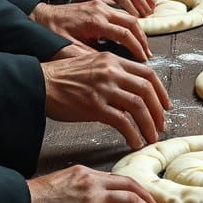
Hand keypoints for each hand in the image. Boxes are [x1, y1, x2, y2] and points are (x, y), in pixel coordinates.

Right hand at [26, 166, 166, 202]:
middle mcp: (92, 182)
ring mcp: (93, 197)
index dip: (137, 191)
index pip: (119, 180)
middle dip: (150, 202)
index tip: (147, 201)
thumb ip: (78, 193)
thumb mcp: (59, 189)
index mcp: (85, 174)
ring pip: (133, 202)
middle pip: (132, 188)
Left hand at [31, 1, 151, 61]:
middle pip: (132, 21)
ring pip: (129, 13)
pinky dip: (132, 18)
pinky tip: (135, 28)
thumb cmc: (52, 33)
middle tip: (148, 52)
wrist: (41, 15)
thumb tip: (109, 66)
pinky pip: (122, 8)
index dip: (136, 47)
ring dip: (140, 26)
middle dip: (143, 38)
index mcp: (94, 21)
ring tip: (146, 41)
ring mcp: (101, 3)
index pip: (124, 34)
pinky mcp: (99, 2)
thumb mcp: (68, 49)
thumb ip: (89, 56)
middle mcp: (101, 9)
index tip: (144, 59)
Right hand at [41, 53, 170, 149]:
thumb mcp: (90, 65)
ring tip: (152, 136)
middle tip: (162, 124)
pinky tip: (135, 142)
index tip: (165, 104)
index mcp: (113, 60)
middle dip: (159, 110)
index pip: (147, 72)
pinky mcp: (94, 106)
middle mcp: (112, 71)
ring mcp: (103, 88)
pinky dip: (133, 133)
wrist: (37, 84)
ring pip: (138, 106)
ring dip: (149, 123)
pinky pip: (122, 121)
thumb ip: (111, 72)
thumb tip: (129, 88)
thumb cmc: (60, 78)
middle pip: (147, 89)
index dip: (160, 90)